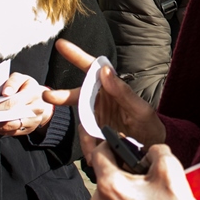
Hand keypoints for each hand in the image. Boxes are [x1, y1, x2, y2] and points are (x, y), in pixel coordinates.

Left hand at [0, 73, 52, 136]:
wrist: (43, 102)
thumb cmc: (28, 88)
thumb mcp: (23, 79)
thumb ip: (13, 82)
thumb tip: (6, 92)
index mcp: (33, 94)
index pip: (13, 102)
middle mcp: (35, 110)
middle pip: (10, 117)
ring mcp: (32, 122)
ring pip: (9, 127)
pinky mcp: (27, 130)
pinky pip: (10, 133)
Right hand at [44, 39, 165, 145]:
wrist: (151, 151)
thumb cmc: (149, 125)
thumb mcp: (140, 110)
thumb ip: (123, 92)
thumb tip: (104, 71)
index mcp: (111, 88)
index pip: (93, 69)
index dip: (77, 56)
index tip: (61, 44)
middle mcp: (100, 100)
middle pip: (77, 94)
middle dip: (62, 96)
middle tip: (48, 96)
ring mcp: (95, 117)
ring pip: (80, 121)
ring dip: (84, 134)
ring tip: (92, 148)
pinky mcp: (94, 134)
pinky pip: (86, 139)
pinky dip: (88, 147)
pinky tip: (94, 155)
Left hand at [89, 142, 199, 199]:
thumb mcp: (169, 166)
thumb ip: (154, 148)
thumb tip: (146, 151)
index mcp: (110, 186)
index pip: (99, 152)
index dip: (113, 142)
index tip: (126, 142)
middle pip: (104, 171)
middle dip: (123, 165)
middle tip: (145, 169)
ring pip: (108, 188)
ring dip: (124, 182)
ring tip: (148, 188)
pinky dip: (124, 197)